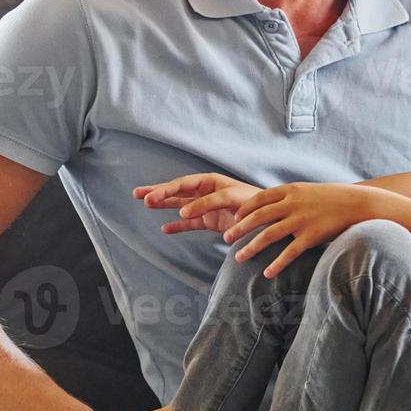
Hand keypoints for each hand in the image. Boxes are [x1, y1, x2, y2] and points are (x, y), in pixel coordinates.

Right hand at [134, 173, 259, 234]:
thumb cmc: (254, 203)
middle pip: (178, 191)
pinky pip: (189, 224)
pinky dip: (178, 226)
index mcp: (212, 182)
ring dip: (163, 204)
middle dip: (160, 192)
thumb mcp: (233, 199)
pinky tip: (165, 228)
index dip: (169, 191)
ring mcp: (207, 208)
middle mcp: (207, 193)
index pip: (185, 184)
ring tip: (144, 202)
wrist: (270, 218)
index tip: (154, 199)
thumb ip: (208, 204)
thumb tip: (183, 212)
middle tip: (139, 194)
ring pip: (180, 205)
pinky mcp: (210, 222)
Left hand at [222, 183, 383, 277]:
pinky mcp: (312, 236)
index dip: (244, 209)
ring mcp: (302, 220)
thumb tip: (274, 206)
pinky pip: (290, 252)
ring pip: (268, 235)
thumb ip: (292, 197)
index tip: (234, 218)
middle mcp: (293, 204)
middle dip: (239, 228)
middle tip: (226, 238)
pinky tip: (267, 273)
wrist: (361, 203)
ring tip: (238, 258)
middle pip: (257, 217)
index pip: (259, 198)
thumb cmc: (335, 198)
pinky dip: (276, 264)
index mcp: (291, 190)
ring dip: (251, 247)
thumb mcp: (310, 190)